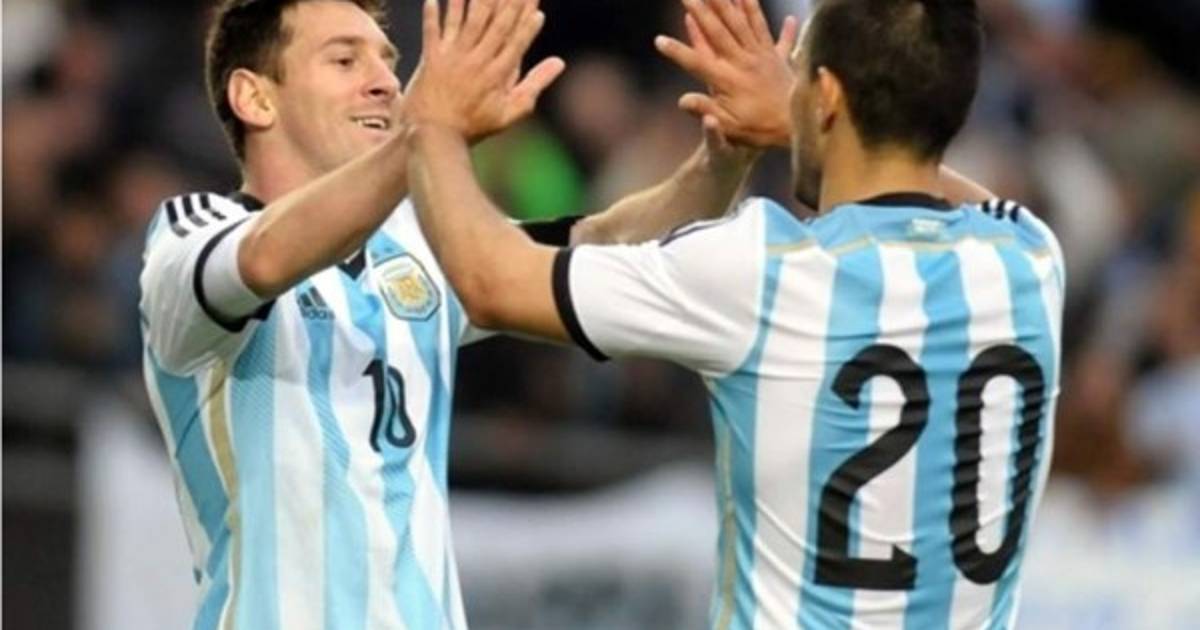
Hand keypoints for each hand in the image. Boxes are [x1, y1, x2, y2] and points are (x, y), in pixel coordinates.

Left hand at [404, 0, 565, 139]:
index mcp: (498, 73)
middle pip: (496, 24)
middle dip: (509, 2)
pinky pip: (432, 30)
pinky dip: (433, 13)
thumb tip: (559, 63)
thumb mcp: (511, 112)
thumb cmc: (474, 127)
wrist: (435, 136)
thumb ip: (535, 84)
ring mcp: (453, 58)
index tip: (536, 5)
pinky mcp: (431, 58)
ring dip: (474, 0)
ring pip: (467, 21)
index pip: (517, 40)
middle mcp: (477, 60)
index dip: (527, 21)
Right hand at [656, 0, 797, 147]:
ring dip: (725, 2)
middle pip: (717, 31)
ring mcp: (759, 55)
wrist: (799, 125)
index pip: (697, 63)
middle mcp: (743, 62)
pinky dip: (754, 10)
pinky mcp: (773, 53)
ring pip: (740, 21)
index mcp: (728, 81)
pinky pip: (762, 26)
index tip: (659, 41)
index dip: (677, 52)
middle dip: (700, 10)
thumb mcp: (731, 127)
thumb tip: (683, 102)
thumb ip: (706, 112)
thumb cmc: (761, 129)